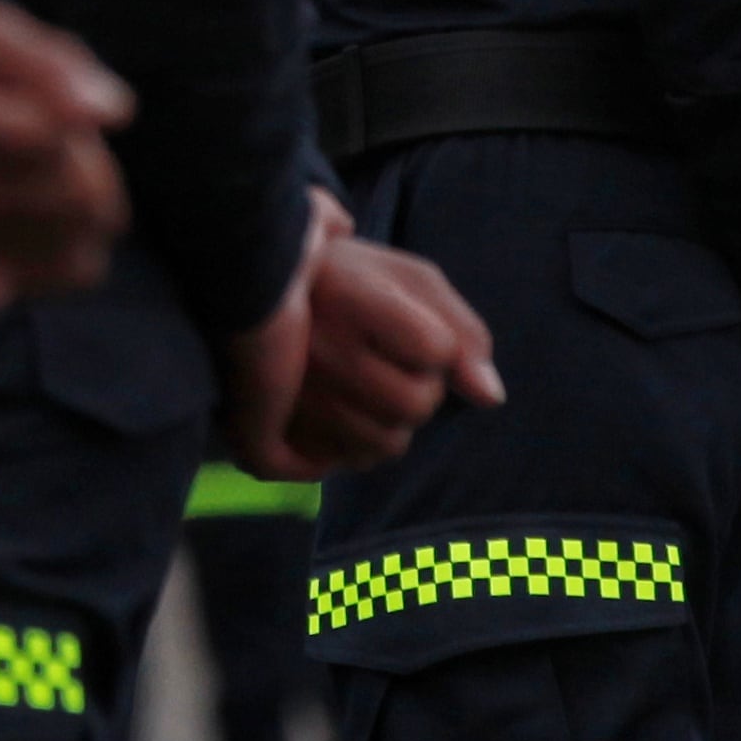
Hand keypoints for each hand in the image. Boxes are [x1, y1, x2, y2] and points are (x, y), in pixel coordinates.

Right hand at [219, 189, 503, 478]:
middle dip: (420, 387)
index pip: (435, 347)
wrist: (250, 287)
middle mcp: (315, 347)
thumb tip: (491, 397)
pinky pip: (350, 464)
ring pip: (389, 444)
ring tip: (364, 384)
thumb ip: (461, 330)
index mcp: (347, 293)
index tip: (402, 319)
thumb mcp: (410, 279)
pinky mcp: (272, 432)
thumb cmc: (348, 277)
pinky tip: (343, 411)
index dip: (435, 340)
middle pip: (416, 404)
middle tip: (387, 358)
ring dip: (393, 420)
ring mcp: (292, 395)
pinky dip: (359, 445)